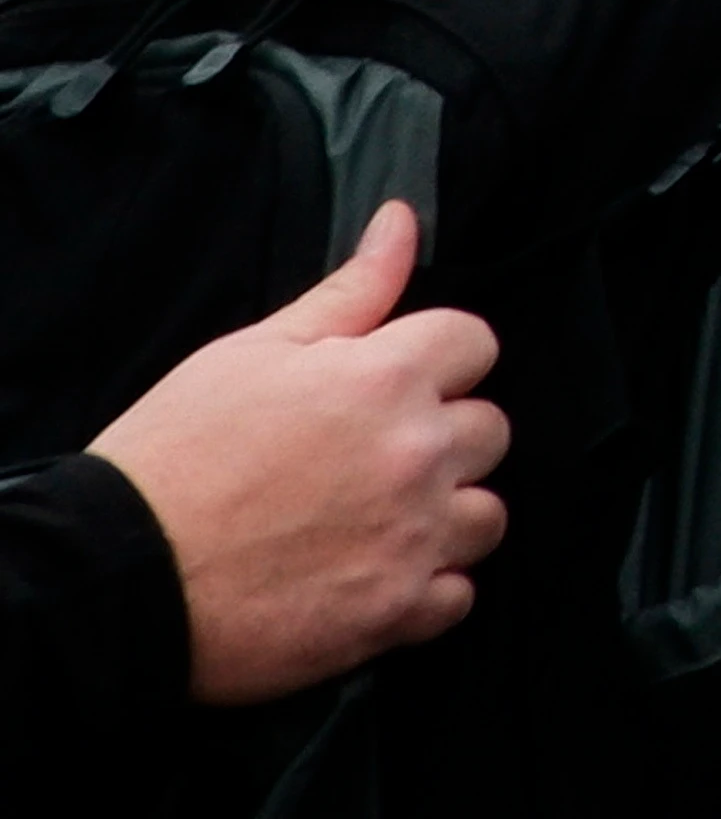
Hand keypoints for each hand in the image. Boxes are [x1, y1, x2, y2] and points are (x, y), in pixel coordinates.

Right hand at [95, 203, 507, 707]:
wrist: (118, 572)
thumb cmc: (174, 457)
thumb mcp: (251, 352)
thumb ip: (349, 291)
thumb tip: (400, 224)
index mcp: (384, 379)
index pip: (474, 342)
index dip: (435, 360)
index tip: (394, 386)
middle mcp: (416, 453)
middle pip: (489, 429)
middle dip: (440, 437)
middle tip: (366, 459)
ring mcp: (414, 535)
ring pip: (486, 514)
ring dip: (443, 516)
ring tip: (372, 522)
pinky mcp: (398, 609)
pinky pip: (457, 595)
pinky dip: (425, 589)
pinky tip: (369, 576)